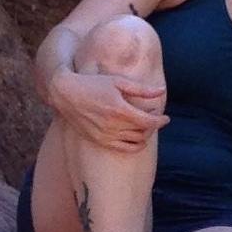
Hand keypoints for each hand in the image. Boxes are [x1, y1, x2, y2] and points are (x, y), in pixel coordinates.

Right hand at [50, 68, 168, 150]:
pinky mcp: (99, 141)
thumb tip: (161, 91)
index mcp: (119, 109)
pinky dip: (134, 145)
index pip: (148, 122)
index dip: (160, 121)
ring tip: (144, 126)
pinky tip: (137, 138)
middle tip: (153, 117)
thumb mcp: (118, 82)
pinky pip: (123, 148)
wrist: (66, 94)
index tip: (166, 118)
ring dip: (145, 135)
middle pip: (144, 132)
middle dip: (153, 126)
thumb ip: (141, 89)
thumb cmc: (92, 84)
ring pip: (135, 142)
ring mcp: (106, 135)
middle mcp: (113, 125)